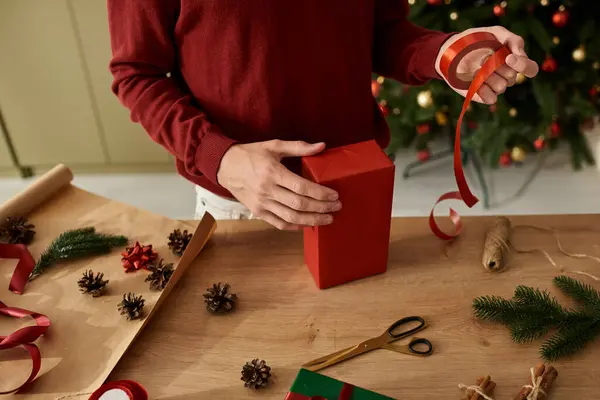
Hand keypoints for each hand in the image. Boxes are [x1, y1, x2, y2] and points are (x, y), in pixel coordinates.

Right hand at [216, 140, 340, 229]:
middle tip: (336, 207)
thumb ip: (298, 147)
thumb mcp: (274, 145)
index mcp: (273, 172)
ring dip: (312, 220)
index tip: (334, 195)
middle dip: (321, 208)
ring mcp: (262, 203)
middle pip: (299, 204)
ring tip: (327, 219)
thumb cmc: (251, 154)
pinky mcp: (258, 211)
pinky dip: (294, 226)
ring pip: (291, 217)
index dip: (320, 193)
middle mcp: (267, 190)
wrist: (224, 166)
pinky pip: (278, 223)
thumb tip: (322, 145)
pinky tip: (307, 225)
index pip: (301, 187)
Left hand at [435, 26, 538, 103]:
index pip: (531, 69)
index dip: (523, 66)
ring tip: (475, 69)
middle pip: (512, 77)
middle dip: (497, 67)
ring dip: (487, 76)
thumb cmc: (476, 40)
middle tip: (482, 58)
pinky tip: (474, 82)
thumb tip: (520, 55)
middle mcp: (507, 76)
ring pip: (501, 87)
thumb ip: (512, 40)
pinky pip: (491, 99)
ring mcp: (495, 87)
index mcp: (514, 62)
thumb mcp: (496, 32)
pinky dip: (483, 91)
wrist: (451, 51)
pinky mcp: (482, 96)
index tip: (508, 58)